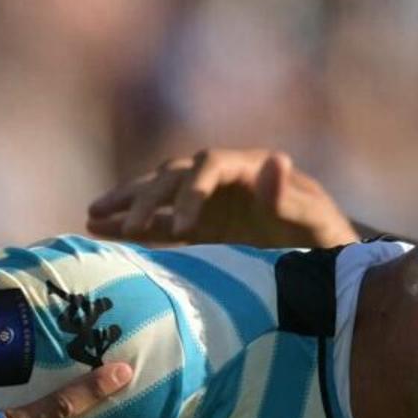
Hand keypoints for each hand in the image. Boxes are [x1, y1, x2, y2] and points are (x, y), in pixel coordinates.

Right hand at [87, 147, 358, 247]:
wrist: (322, 259)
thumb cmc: (324, 239)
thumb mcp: (314, 220)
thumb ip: (290, 195)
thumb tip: (275, 158)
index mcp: (249, 169)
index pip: (210, 165)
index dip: (192, 191)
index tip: (182, 226)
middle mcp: (221, 179)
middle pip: (175, 176)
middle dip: (148, 198)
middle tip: (128, 227)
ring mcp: (205, 202)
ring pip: (157, 194)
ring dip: (126, 203)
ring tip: (93, 215)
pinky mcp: (195, 227)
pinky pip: (156, 223)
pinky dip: (128, 226)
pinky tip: (97, 229)